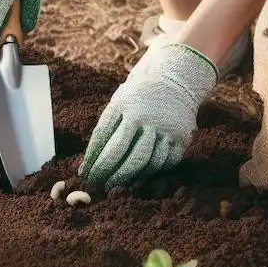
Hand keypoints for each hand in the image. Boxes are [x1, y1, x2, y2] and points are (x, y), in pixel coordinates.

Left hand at [79, 44, 218, 188]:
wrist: (174, 80)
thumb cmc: (137, 97)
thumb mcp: (119, 103)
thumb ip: (106, 129)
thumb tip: (88, 163)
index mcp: (125, 106)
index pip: (103, 138)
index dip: (93, 159)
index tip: (85, 174)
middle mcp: (146, 117)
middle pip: (126, 154)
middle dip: (110, 174)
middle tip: (100, 186)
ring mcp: (166, 128)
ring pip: (146, 163)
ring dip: (130, 178)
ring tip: (118, 185)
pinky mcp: (182, 137)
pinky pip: (166, 163)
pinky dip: (152, 173)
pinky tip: (141, 177)